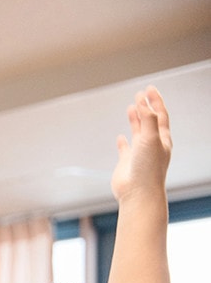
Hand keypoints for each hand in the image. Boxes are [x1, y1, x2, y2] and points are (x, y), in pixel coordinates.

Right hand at [111, 86, 170, 203]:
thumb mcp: (150, 138)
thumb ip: (147, 119)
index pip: (159, 114)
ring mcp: (139, 153)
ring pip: (138, 132)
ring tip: (130, 108)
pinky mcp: (127, 163)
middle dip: (145, 107)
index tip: (148, 89)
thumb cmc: (148, 168)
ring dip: (135, 120)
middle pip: (150, 120)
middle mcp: (152, 144)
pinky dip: (123, 142)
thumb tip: (142, 103)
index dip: (154, 100)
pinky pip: (125, 149)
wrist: (138, 193)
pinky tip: (120, 137)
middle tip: (140, 94)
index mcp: (162, 138)